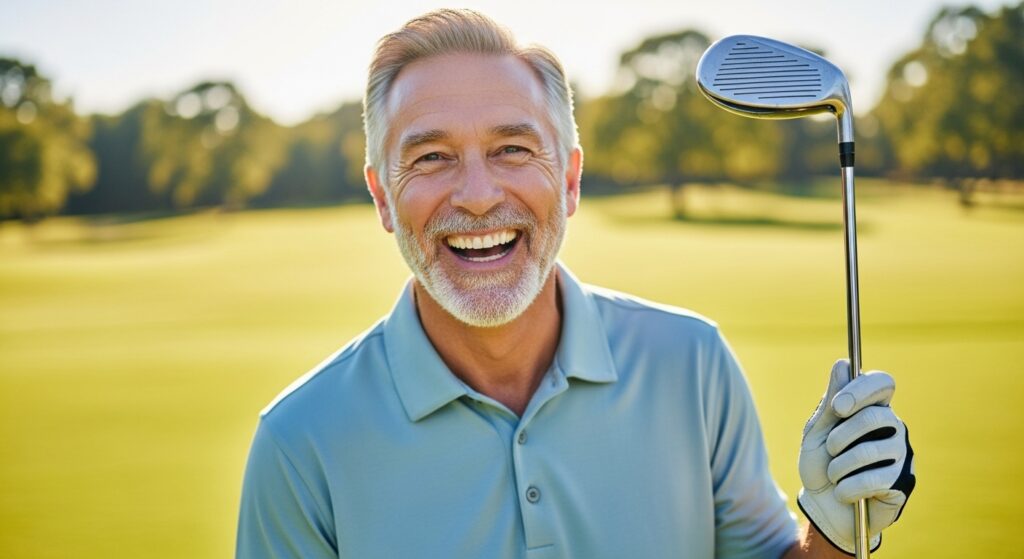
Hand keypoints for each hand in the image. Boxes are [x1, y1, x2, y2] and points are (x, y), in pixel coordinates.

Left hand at [797, 360, 915, 554]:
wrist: (823, 506)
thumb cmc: (820, 464)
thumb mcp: (817, 432)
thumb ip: (830, 402)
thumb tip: (843, 365)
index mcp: (872, 408)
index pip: (883, 383)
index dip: (861, 390)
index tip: (838, 407)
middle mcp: (893, 427)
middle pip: (874, 416)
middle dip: (840, 436)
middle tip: (829, 449)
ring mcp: (902, 455)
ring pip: (869, 449)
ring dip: (838, 466)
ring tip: (834, 475)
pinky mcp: (903, 483)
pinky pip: (873, 479)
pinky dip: (847, 488)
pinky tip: (845, 493)